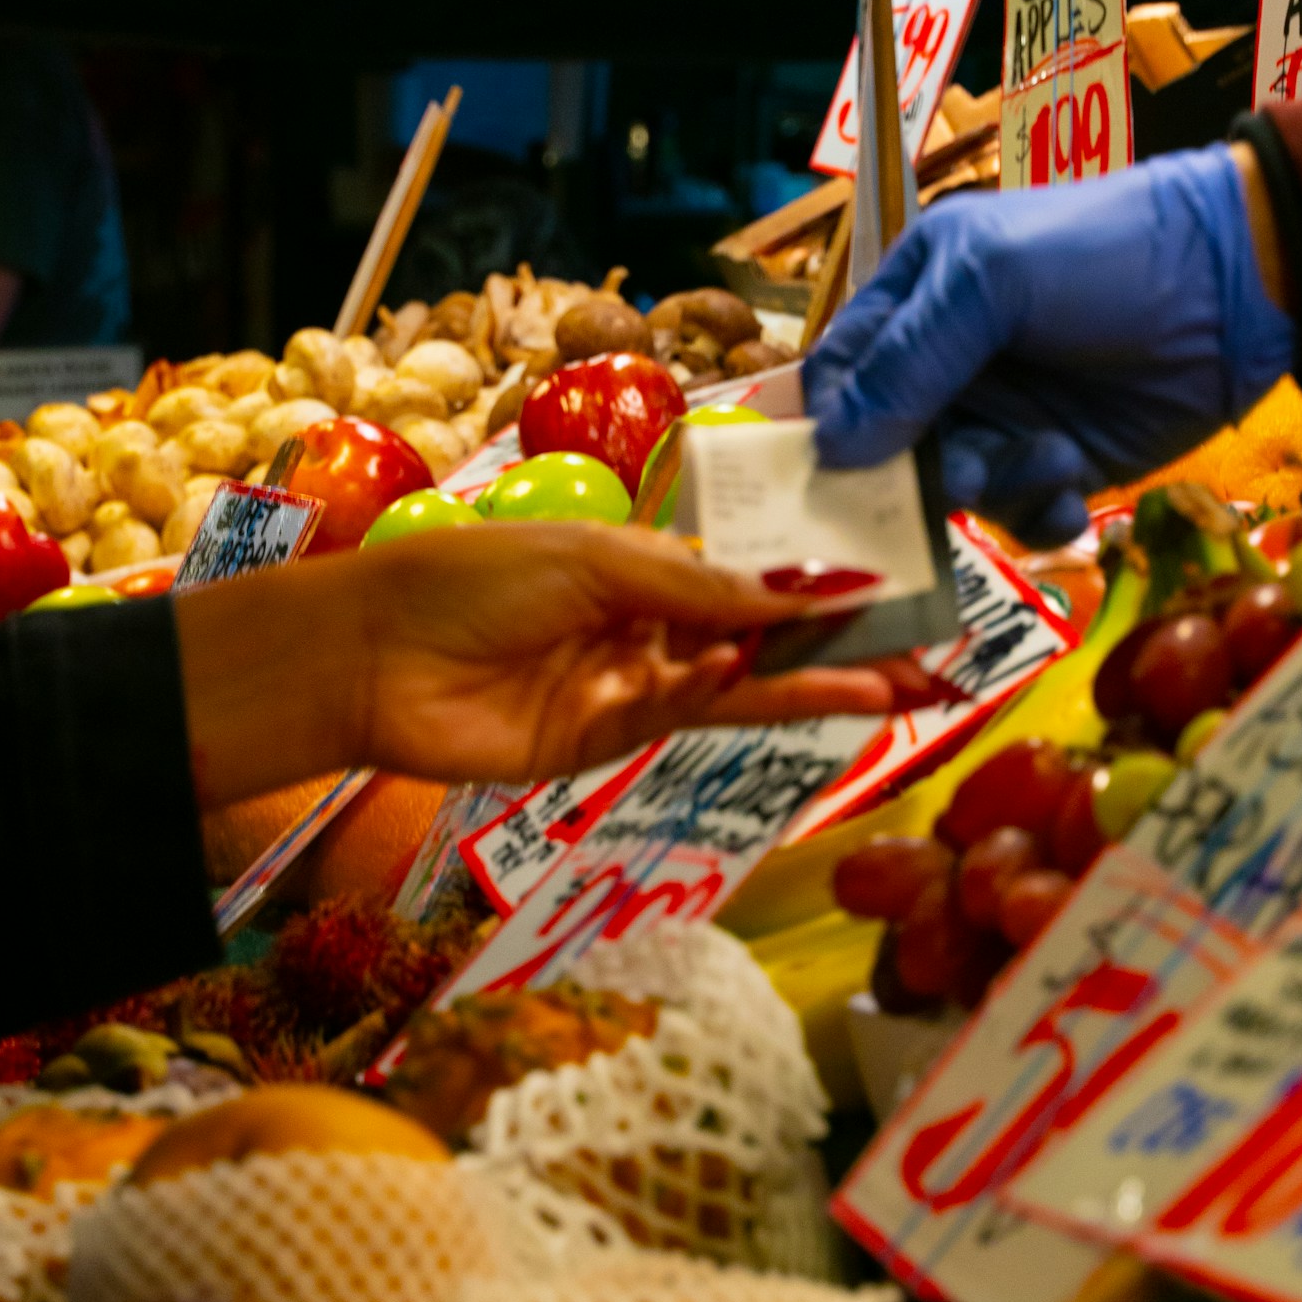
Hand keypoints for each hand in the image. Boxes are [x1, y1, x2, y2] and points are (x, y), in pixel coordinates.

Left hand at [177, 523, 894, 806]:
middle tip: (929, 663)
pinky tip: (776, 677)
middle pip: (762, 638)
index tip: (895, 590)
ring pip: (740, 687)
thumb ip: (704, 588)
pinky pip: (684, 717)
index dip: (821, 587)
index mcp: (645, 564)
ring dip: (812, 684)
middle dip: (842, 649)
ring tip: (892, 687)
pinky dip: (730, 697)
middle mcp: (648, 624)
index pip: (752, 577)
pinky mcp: (608, 740)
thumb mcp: (601, 560)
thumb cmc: (475, 577)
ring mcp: (631, 684)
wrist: (373, 656)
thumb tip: (809, 588)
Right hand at [805, 143, 1293, 547]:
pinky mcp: (1060, 463)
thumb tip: (834, 447)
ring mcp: (1006, 417)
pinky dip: (1039, 514)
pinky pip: (1018, 515)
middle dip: (917, 475)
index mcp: (917, 296)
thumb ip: (910, 358)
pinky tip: (1073, 492)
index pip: (840, 374)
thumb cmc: (1105, 255)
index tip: (840, 474)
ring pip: (955, 488)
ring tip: (1051, 457)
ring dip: (997, 486)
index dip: (832, 425)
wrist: (1237, 284)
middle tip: (964, 475)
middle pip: (888, 448)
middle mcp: (951, 364)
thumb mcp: (992, 281)